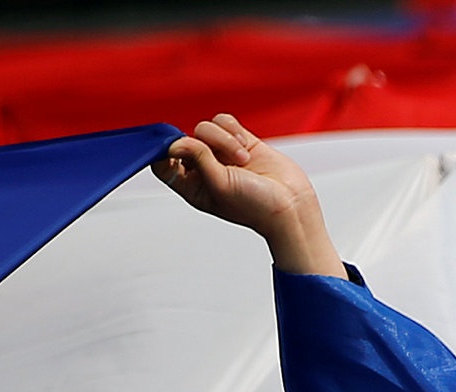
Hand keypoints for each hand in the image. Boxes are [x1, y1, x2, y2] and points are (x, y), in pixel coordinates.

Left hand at [154, 114, 344, 276]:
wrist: (292, 205)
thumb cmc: (257, 207)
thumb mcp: (219, 185)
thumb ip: (197, 158)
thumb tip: (175, 141)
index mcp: (192, 185)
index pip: (163, 162)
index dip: (163, 151)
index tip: (175, 146)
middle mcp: (203, 168)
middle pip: (184, 138)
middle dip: (205, 145)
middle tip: (225, 160)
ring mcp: (221, 154)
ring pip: (205, 127)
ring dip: (224, 139)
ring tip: (243, 159)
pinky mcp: (240, 141)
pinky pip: (224, 121)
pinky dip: (234, 130)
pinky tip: (247, 146)